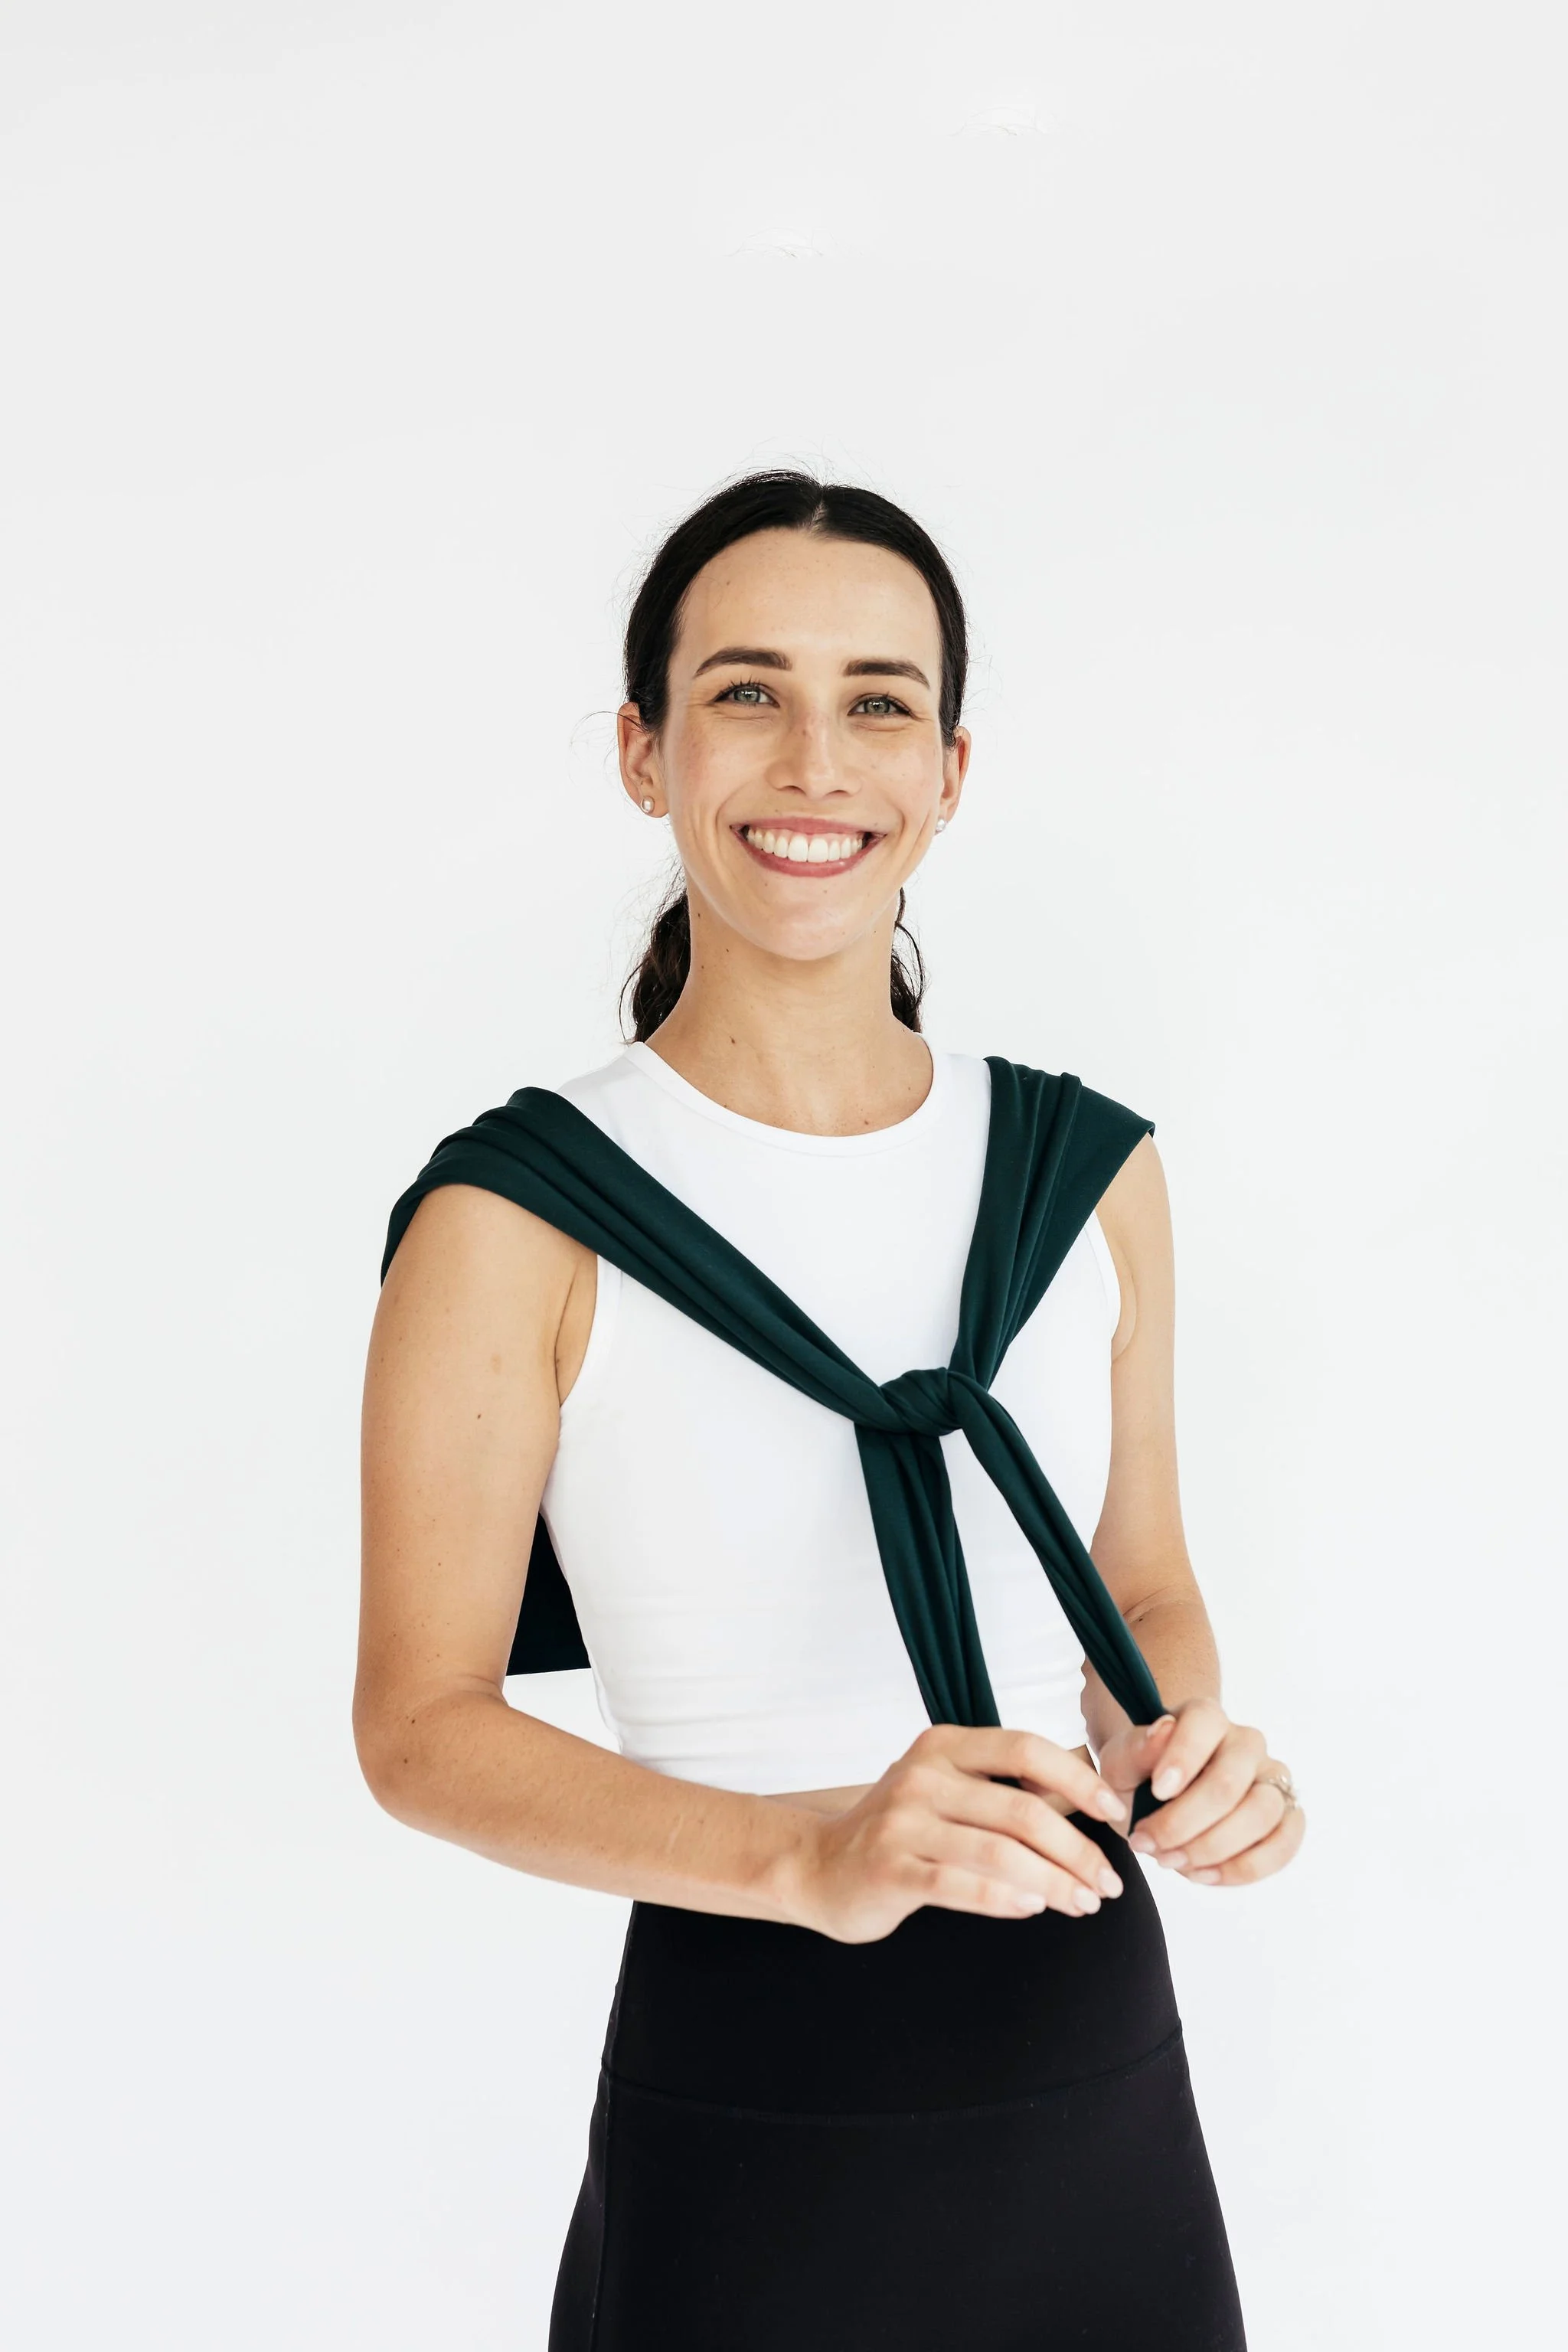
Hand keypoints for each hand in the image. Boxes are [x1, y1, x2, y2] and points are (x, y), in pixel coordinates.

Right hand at [792, 1723, 1131, 1943]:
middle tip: (1109, 1883)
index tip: (1115, 1813)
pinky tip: (1034, 1908)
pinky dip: (1006, 1899)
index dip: (1078, 1780)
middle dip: (1077, 1850)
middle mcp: (922, 1776)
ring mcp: (902, 1823)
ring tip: (1084, 1903)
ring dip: (1054, 1882)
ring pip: (1000, 1853)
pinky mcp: (890, 1869)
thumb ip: (1004, 1790)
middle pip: (1022, 1810)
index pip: (1025, 1749)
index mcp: (944, 1746)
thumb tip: (1089, 1803)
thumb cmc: (901, 1831)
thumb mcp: (947, 1791)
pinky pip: (962, 1887)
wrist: (818, 1866)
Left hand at [1109, 1699, 1304, 1886]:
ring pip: (1262, 1813)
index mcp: (1205, 1717)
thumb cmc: (1141, 1776)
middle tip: (1148, 1844)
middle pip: (1229, 1782)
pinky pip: (1284, 1845)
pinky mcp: (1286, 1817)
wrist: (1157, 1801)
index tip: (1156, 1791)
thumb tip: (1164, 1729)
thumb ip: (1137, 1748)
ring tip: (1172, 1861)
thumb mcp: (1121, 1762)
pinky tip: (1204, 1874)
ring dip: (1213, 1848)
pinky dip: (1244, 1868)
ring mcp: (1272, 1780)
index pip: (1205, 1723)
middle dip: (1184, 1823)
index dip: (1182, 1759)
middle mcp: (1246, 1743)